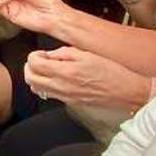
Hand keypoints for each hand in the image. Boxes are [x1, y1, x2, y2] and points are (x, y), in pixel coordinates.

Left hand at [25, 47, 153, 109]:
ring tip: (46, 68)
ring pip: (37, 89)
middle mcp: (62, 87)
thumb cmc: (111, 71)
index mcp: (66, 71)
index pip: (34, 65)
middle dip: (30, 67)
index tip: (40, 53)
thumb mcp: (87, 53)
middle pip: (30, 79)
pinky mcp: (70, 102)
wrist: (125, 91)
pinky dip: (45, 85)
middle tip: (39, 59)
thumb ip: (64, 53)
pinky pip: (49, 95)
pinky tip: (56, 78)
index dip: (34, 56)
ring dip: (36, 77)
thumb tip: (49, 54)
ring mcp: (65, 97)